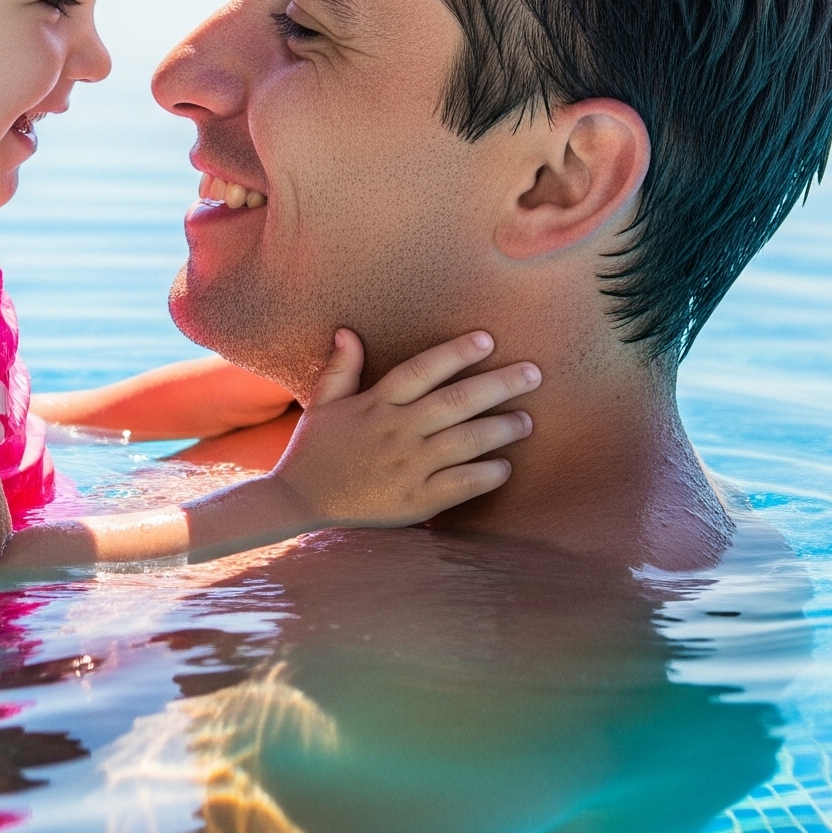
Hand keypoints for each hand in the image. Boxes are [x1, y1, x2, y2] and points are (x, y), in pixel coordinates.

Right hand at [269, 330, 537, 527]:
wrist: (297, 500)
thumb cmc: (314, 449)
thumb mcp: (322, 403)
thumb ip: (341, 368)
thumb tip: (347, 331)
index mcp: (375, 404)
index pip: (422, 370)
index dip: (455, 353)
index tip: (487, 339)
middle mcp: (395, 432)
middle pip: (454, 402)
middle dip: (498, 385)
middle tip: (534, 373)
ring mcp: (406, 467)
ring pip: (464, 442)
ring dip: (501, 428)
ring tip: (527, 420)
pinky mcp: (413, 500)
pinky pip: (459, 485)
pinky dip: (485, 474)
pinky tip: (505, 466)